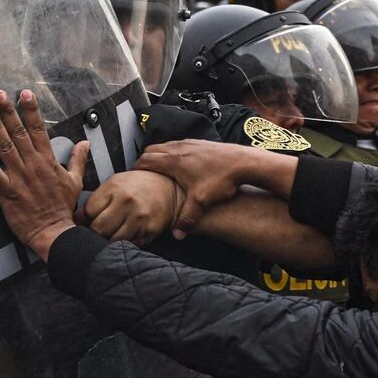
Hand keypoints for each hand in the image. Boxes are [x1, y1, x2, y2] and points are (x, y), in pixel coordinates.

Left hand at [0, 90, 89, 260]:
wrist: (54, 232)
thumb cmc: (63, 208)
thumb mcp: (75, 181)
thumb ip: (78, 159)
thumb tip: (85, 143)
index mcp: (48, 160)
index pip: (39, 129)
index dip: (31, 110)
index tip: (24, 94)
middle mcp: (33, 164)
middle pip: (19, 132)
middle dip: (9, 111)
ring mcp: (19, 176)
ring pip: (5, 146)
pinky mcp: (7, 190)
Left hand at [83, 170, 181, 244]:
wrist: (167, 187)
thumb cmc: (135, 186)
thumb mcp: (113, 184)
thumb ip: (94, 200)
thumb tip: (77, 219)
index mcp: (115, 189)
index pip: (90, 212)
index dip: (86, 219)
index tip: (88, 221)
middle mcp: (127, 203)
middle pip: (99, 229)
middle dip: (94, 233)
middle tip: (97, 232)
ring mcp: (140, 219)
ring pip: (113, 241)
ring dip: (108, 241)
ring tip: (111, 235)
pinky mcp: (150, 231)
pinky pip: (130, 245)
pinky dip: (125, 244)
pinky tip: (125, 237)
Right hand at [134, 139, 263, 238]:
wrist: (244, 161)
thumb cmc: (221, 178)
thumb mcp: (201, 202)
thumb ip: (187, 218)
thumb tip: (177, 235)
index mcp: (173, 161)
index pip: (144, 161)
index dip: (136, 169)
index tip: (134, 177)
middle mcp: (178, 148)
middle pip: (152, 150)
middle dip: (145, 162)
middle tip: (145, 175)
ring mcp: (190, 142)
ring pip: (165, 146)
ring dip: (160, 156)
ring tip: (161, 171)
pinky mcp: (200, 142)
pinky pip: (179, 144)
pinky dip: (174, 153)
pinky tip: (183, 166)